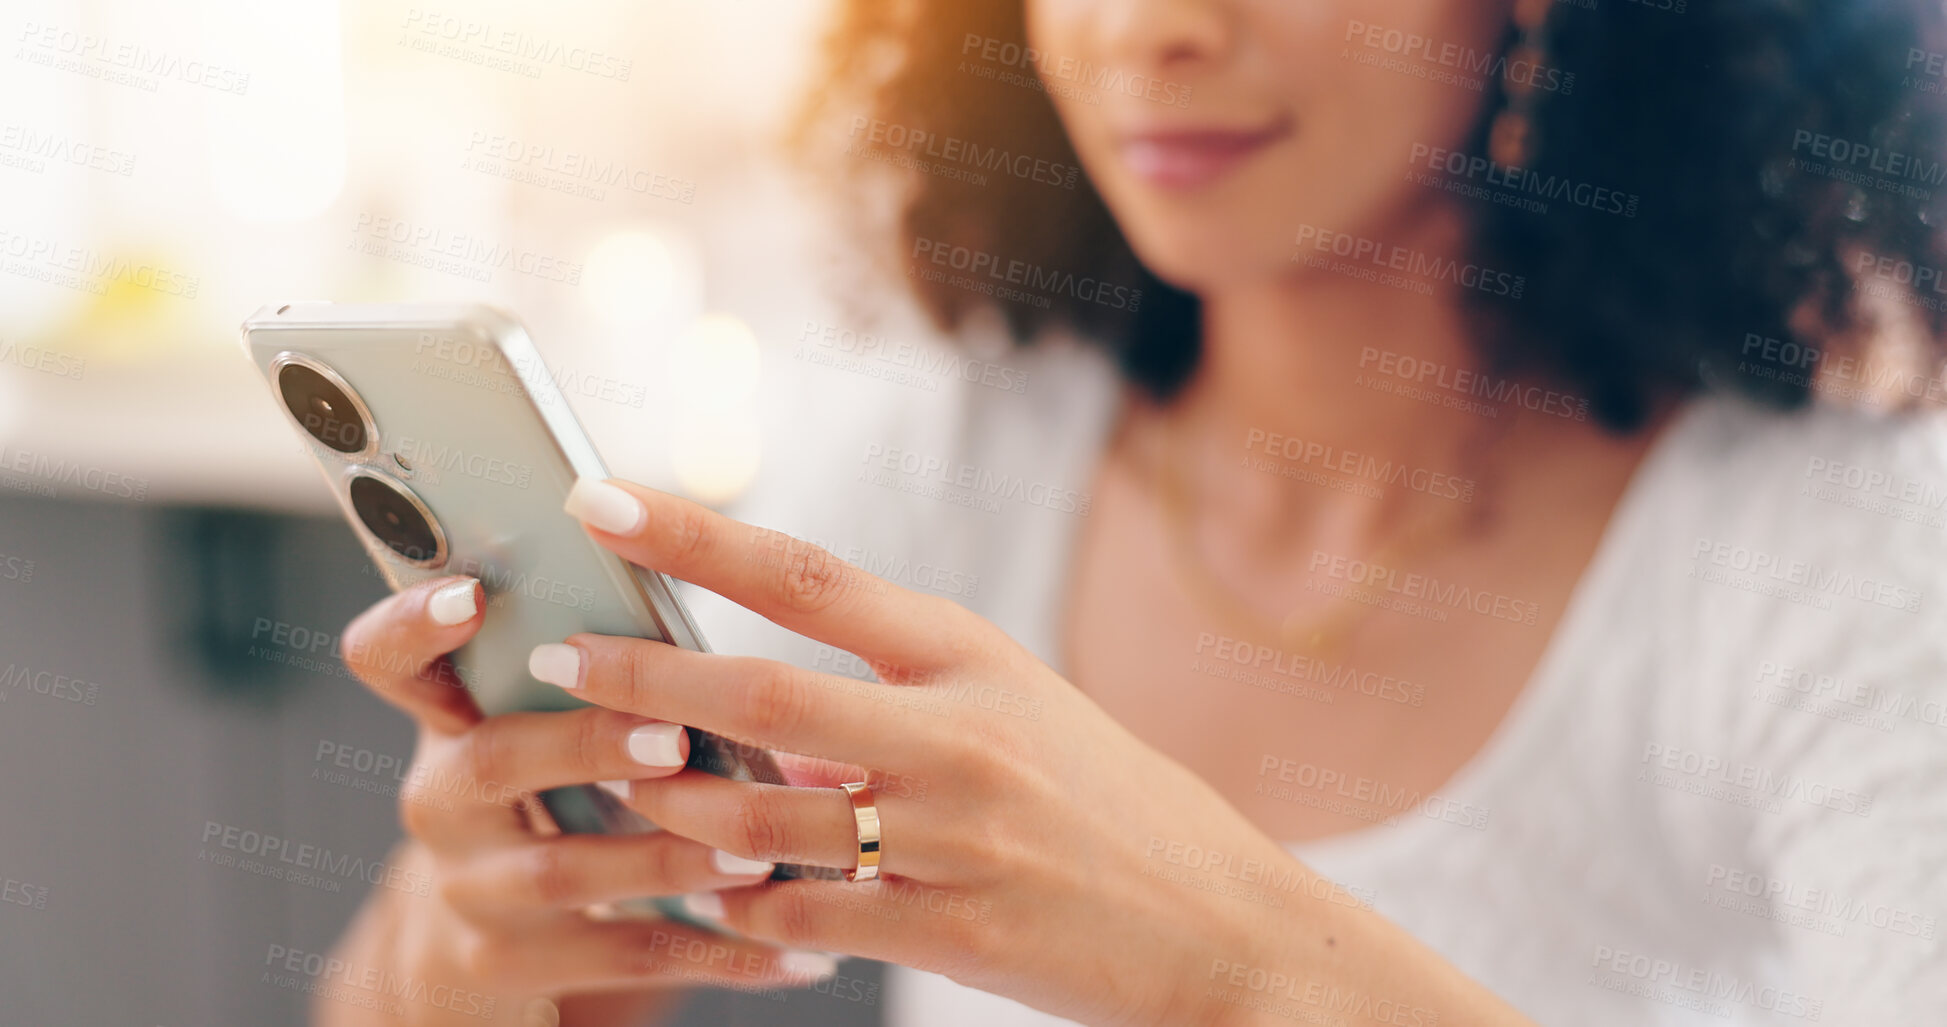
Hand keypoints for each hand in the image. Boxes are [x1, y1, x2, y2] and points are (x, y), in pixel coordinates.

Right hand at [327, 576, 841, 1023]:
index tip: (471, 593)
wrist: (488, 947)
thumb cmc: (553, 790)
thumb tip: (705, 558)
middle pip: (491, 761)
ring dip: (667, 858)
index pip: (389, 657)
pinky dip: (716, 952)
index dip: (414, 623)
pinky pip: (624, 957)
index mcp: (451, 717)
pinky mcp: (511, 967)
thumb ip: (598, 660)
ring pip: (563, 871)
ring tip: (755, 853)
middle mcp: (443, 800)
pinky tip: (794, 955)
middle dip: (586, 744)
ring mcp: (470, 891)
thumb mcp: (546, 722)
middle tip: (675, 738)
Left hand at [539, 478, 1334, 1025]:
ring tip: (622, 788)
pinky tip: (714, 903)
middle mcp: (955, 733)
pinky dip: (739, 909)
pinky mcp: (945, 928)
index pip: (806, 573)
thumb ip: (894, 703)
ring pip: (756, 815)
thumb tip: (763, 718)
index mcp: (970, 655)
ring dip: (671, 806)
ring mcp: (949, 834)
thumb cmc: (1108, 803)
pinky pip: (798, 918)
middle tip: (556, 656)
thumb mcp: (1018, 714)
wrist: (1216, 922)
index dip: (693, 533)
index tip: (599, 497)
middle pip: (756, 689)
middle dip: (639, 674)